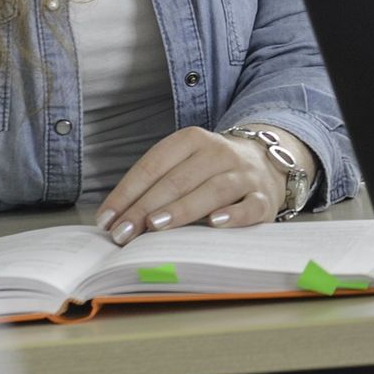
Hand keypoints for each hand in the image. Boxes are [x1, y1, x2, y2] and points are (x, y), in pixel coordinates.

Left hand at [94, 127, 284, 244]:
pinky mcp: (264, 197)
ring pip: (212, 190)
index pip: (154, 164)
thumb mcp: (184, 164)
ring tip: (156, 226)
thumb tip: (117, 220)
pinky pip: (250, 205)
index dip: (127, 192)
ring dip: (182, 209)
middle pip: (178, 180)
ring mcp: (244, 174)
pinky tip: (214, 224)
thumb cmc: (211, 170)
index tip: (106, 220)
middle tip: (122, 233)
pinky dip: (233, 215)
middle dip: (145, 207)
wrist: (266, 162)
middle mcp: (220, 153)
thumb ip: (156, 186)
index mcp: (193, 140)